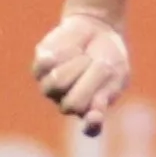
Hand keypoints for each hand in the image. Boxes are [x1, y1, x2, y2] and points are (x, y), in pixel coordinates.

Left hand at [32, 7, 130, 135]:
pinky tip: (72, 48)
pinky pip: (48, 64)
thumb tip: (96, 105)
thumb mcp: (115, 69)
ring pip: (58, 82)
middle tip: (99, 64)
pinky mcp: (40, 68)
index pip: (91, 128)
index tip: (95, 117)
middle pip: (73, 104)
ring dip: (77, 64)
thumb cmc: (108, 54)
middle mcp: (68, 103)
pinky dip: (65, 52)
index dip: (92, 124)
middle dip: (89, 81)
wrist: (95, 28)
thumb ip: (104, 87)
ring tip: (85, 56)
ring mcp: (51, 88)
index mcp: (92, 109)